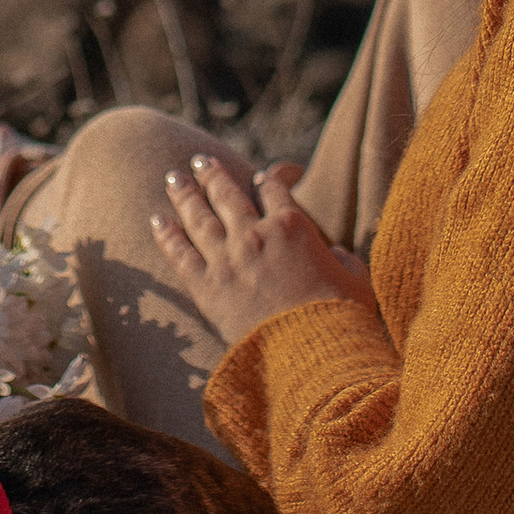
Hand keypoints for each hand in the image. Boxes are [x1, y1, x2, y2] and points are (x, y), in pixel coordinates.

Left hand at [152, 155, 378, 346]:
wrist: (311, 352)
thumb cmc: (341, 320)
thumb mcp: (357, 282)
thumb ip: (346, 261)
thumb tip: (339, 254)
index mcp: (293, 227)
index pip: (273, 191)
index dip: (265, 181)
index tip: (256, 176)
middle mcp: (255, 235)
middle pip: (227, 195)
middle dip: (212, 175)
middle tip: (199, 161)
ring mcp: (228, 259)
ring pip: (199, 217)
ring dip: (184, 194)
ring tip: (173, 177)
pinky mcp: (207, 287)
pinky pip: (181, 254)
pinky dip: (167, 235)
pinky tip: (156, 220)